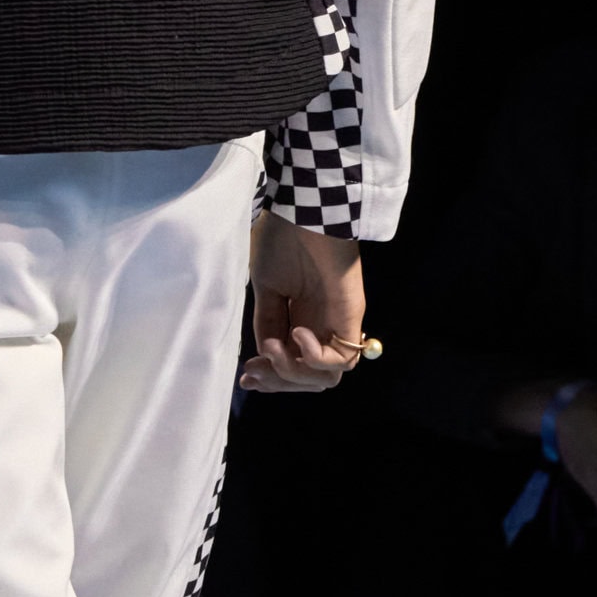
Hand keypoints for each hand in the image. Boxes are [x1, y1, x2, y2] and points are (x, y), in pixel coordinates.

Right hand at [239, 213, 366, 393]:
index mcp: (301, 318)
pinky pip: (341, 361)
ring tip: (273, 349)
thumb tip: (267, 354)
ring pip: (325, 379)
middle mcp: (321, 327)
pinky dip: (314, 358)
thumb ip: (268, 322)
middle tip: (253, 373)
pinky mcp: (351, 320)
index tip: (246, 375)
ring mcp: (337, 326)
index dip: (270, 377)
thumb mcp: (266, 288)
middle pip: (308, 379)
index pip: (292, 364)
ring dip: (293, 373)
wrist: (303, 215)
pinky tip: (296, 333)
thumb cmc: (282, 242)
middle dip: (278, 382)